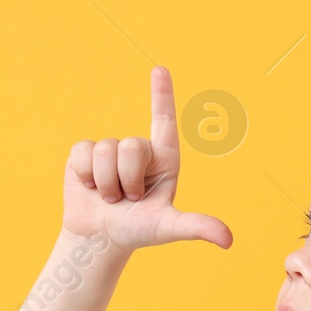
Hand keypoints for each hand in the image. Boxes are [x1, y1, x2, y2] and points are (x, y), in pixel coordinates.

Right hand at [61, 66, 233, 251]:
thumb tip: (228, 240)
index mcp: (164, 159)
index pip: (163, 120)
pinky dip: (85, 176)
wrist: (100, 239)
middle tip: (128, 197)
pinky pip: (82, 152)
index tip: (159, 69)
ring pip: (105, 151)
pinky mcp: (84, 152)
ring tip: (110, 196)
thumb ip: (197, 227)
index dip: (161, 94)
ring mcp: (110, 149)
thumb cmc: (138, 231)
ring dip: (105, 182)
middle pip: (130, 146)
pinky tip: (89, 187)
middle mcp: (139, 149)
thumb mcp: (168, 228)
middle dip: (127, 179)